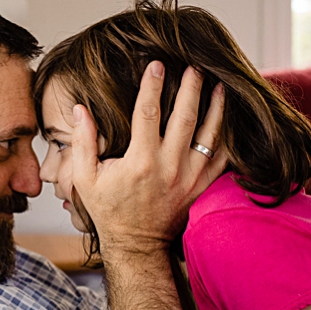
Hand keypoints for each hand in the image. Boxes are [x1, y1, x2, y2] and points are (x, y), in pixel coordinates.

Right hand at [68, 61, 228, 255]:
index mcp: (140, 161)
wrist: (136, 244)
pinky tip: (230, 121)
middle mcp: (169, 166)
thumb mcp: (84, 178)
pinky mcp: (202, 186)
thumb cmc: (109, 210)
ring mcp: (190, 177)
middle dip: (191, 88)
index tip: (157, 65)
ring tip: (219, 86)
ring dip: (216, 108)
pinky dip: (228, 139)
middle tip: (194, 67)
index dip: (152, 86)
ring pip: (209, 135)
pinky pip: (221, 159)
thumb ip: (81, 142)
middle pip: (185, 117)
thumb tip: (80, 109)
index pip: (147, 112)